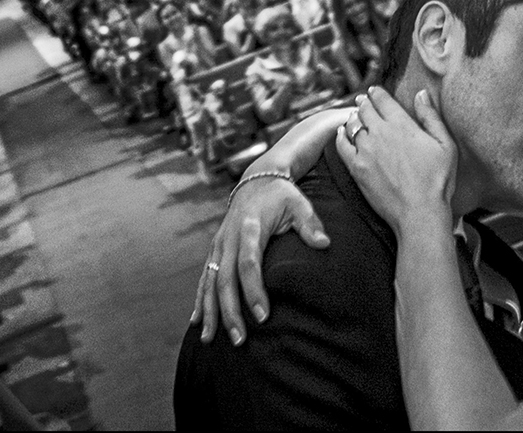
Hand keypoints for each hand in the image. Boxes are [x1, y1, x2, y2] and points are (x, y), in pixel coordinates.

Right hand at [190, 174, 329, 346]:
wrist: (256, 181)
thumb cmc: (281, 195)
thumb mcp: (298, 202)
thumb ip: (310, 222)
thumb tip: (324, 244)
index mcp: (250, 227)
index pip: (249, 263)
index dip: (254, 290)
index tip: (263, 316)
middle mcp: (229, 238)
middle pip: (225, 279)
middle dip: (230, 311)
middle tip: (240, 340)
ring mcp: (219, 245)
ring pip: (210, 282)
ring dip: (211, 312)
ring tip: (211, 340)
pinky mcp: (215, 251)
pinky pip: (204, 279)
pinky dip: (200, 301)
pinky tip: (198, 323)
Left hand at [337, 88, 456, 232]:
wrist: (419, 212)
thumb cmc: (437, 180)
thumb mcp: (445, 144)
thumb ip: (431, 116)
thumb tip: (421, 94)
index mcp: (401, 124)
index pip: (382, 99)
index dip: (377, 93)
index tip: (374, 91)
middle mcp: (380, 133)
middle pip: (365, 109)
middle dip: (364, 102)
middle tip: (363, 101)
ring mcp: (365, 150)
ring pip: (353, 124)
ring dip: (354, 117)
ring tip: (356, 116)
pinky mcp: (356, 167)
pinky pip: (342, 145)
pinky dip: (341, 135)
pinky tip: (343, 133)